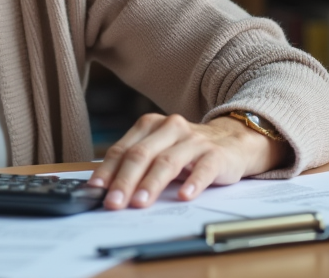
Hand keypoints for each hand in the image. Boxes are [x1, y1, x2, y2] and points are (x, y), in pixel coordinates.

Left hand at [88, 113, 290, 209]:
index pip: (122, 149)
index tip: (96, 190)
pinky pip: (203, 168)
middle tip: (114, 203)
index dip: (108, 171)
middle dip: (124, 181)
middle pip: (141, 155)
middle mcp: (170, 128)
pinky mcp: (216, 154)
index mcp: (150, 126)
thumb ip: (136, 165)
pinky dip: (193, 182)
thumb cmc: (187, 151)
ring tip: (140, 203)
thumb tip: (106, 191)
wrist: (232, 140)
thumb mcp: (159, 150)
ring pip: (167, 161)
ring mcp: (193, 140)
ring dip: (151, 184)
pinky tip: (185, 196)